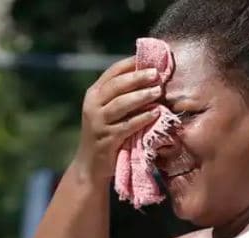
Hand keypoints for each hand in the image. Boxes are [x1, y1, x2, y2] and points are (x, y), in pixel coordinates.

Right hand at [72, 56, 164, 181]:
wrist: (90, 165)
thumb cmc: (106, 133)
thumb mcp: (108, 111)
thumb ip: (122, 94)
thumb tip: (150, 74)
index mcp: (94, 94)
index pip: (113, 72)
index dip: (132, 64)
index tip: (152, 59)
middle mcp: (92, 106)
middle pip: (116, 86)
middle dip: (137, 78)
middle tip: (157, 73)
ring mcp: (98, 123)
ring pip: (120, 104)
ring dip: (141, 96)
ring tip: (158, 91)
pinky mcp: (107, 139)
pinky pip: (126, 126)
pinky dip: (141, 118)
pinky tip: (155, 113)